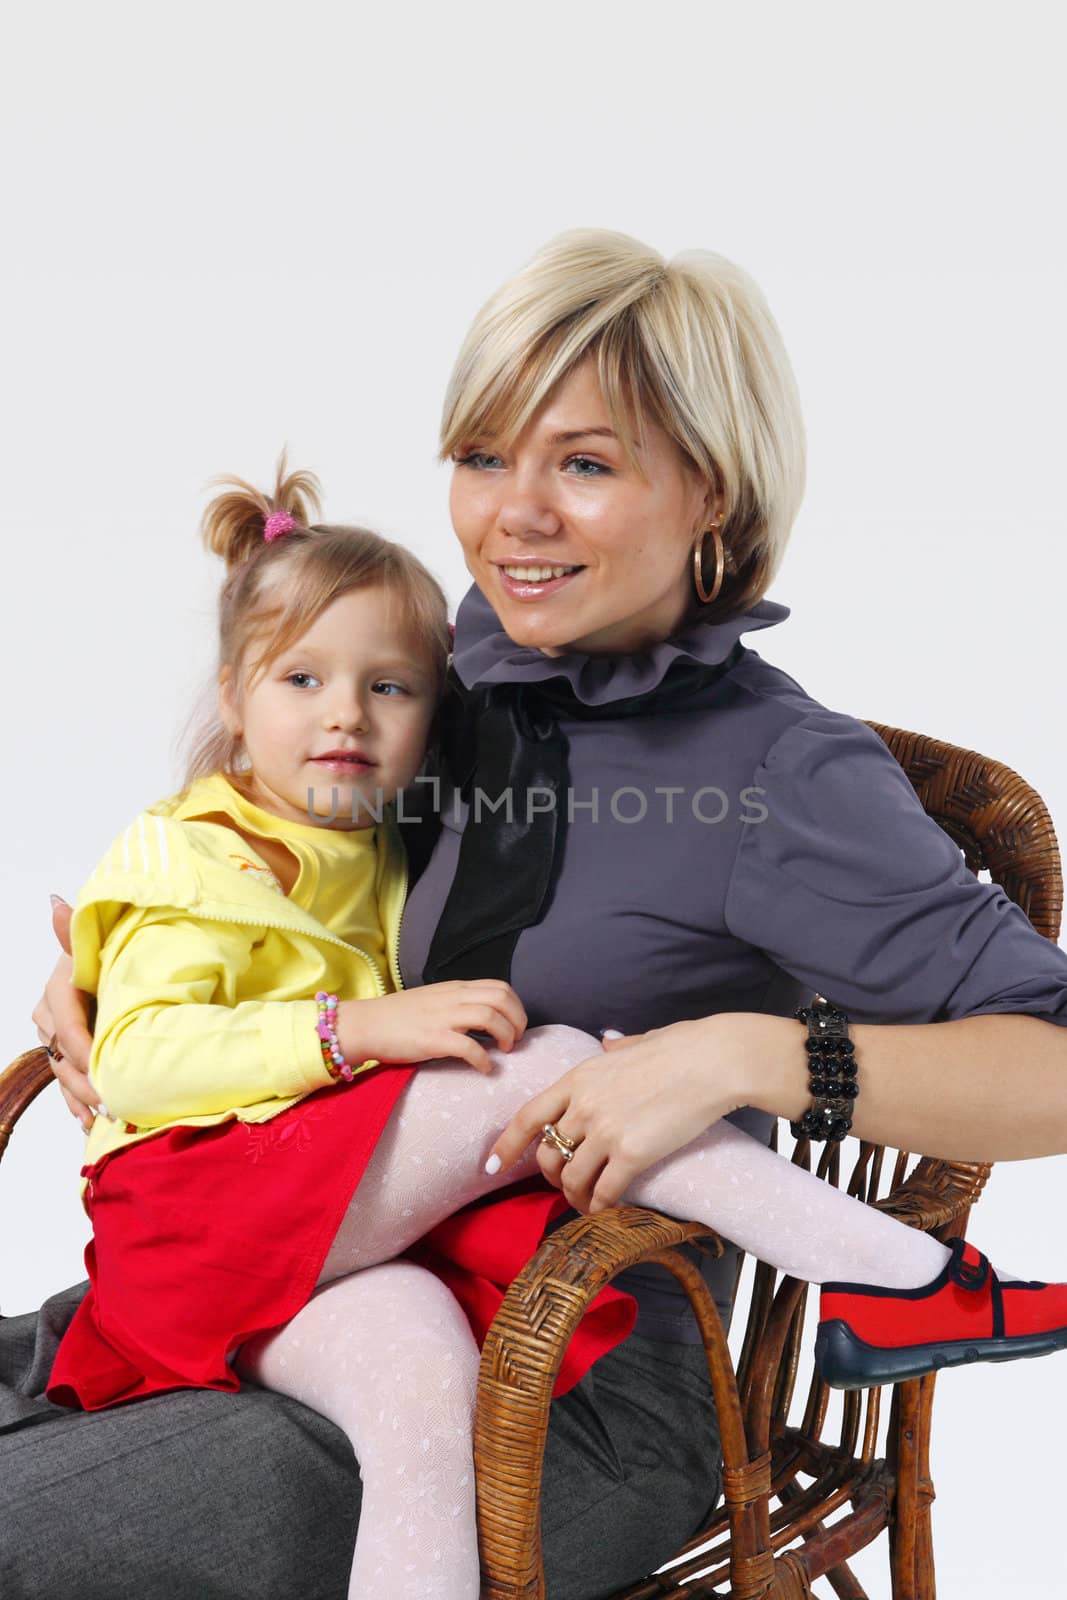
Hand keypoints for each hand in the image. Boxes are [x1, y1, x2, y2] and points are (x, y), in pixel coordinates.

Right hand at [30, 896, 101, 1131]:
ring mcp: (55, 1032)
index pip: (67, 1028)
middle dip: (85, 1082)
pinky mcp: (64, 1047)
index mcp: (59, 987)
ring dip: (80, 1096)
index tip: (106, 1075)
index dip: (85, 1054)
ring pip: (62, 1070)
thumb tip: (55, 901)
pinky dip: (76, 1100)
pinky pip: (64, 1078)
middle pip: (62, 1055)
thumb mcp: (99, 940)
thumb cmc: (111, 947)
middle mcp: (50, 1011)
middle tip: (112, 1103)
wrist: (116, 955)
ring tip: (103, 1117)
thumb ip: (74, 930)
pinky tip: (88, 1121)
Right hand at [337, 980, 527, 1075]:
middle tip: (515, 1039)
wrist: (366, 1024)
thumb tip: (483, 1017)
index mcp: (454, 989)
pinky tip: (485, 1068)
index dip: (516, 1006)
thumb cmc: (397, 1016)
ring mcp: (443, 1018)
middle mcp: (452, 998)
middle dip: (518, 1020)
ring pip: (491, 1018)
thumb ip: (457, 1003)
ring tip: (504, 1051)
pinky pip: (470, 1048)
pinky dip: (484, 1059)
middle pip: (502, 999)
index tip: (515, 1023)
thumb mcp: (433, 999)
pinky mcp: (433, 1040)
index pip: (499, 987)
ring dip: (506, 1036)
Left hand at [485, 1017, 746, 1213]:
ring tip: (585, 1204)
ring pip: (572, 1179)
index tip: (492, 1165)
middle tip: (563, 1187)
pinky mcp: (633, 1153)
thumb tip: (609, 1043)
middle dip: (551, 1177)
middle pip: (548, 1155)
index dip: (507, 1144)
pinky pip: (605, 1191)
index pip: (529, 1116)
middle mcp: (584, 1105)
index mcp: (580, 1078)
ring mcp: (606, 1130)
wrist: (712, 1061)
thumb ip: (615, 1049)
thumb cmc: (682, 1048)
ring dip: (575, 1198)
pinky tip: (607, 1209)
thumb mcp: (636, 1043)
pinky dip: (601, 1206)